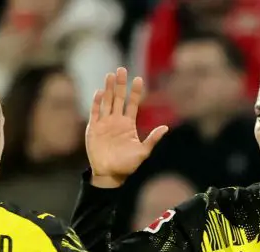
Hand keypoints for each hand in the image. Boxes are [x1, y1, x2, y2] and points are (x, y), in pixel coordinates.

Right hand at [86, 67, 168, 187]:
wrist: (109, 174)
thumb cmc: (127, 165)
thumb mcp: (143, 152)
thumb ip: (152, 139)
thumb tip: (166, 128)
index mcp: (128, 125)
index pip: (132, 104)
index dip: (135, 92)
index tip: (138, 79)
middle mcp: (116, 121)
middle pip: (118, 98)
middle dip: (120, 84)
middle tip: (122, 69)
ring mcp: (104, 123)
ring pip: (106, 101)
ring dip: (108, 88)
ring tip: (110, 75)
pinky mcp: (93, 128)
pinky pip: (94, 112)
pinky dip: (96, 102)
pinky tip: (99, 92)